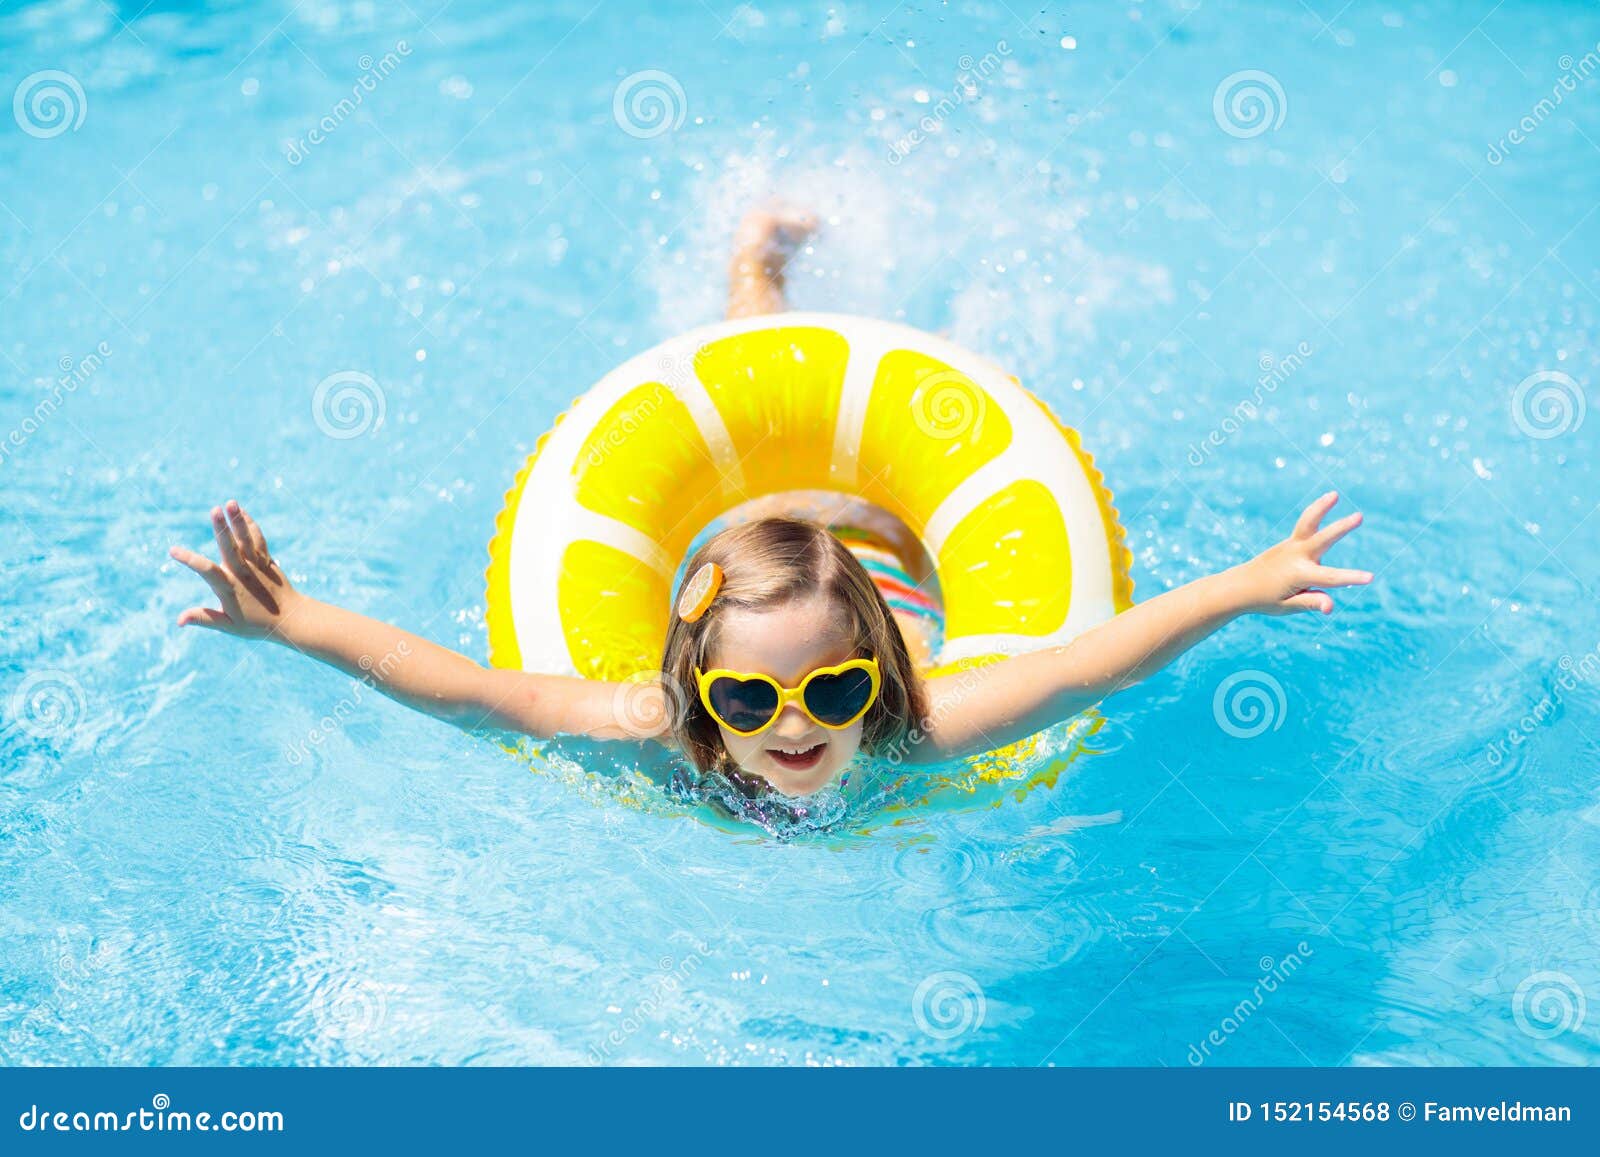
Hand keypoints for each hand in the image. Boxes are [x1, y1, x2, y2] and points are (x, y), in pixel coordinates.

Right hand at [169, 500, 302, 638]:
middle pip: (230, 548)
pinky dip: (250, 525)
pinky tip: (241, 511)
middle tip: (214, 510)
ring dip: (238, 520)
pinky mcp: (266, 560)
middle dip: (221, 528)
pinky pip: (258, 540)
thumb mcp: (228, 625)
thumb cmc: (257, 624)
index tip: (173, 550)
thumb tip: (178, 621)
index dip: (190, 560)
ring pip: (246, 539)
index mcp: (229, 588)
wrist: (291, 619)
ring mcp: (256, 565)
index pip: (206, 571)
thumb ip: (204, 618)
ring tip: (231, 502)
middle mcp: (242, 573)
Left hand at [1235, 491, 1371, 615]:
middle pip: (1322, 539)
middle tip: (1359, 516)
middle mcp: (1296, 557)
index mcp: (1298, 575)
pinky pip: (1306, 523)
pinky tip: (1330, 499)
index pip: (1330, 578)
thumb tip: (1330, 607)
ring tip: (1334, 494)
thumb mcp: (1287, 606)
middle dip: (1341, 528)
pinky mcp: (1291, 542)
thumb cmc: (1266, 599)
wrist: (1241, 586)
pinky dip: (1316, 511)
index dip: (1350, 578)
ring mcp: (1292, 546)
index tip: (1370, 577)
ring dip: (1321, 507)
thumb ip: (1310, 602)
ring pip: (1308, 522)